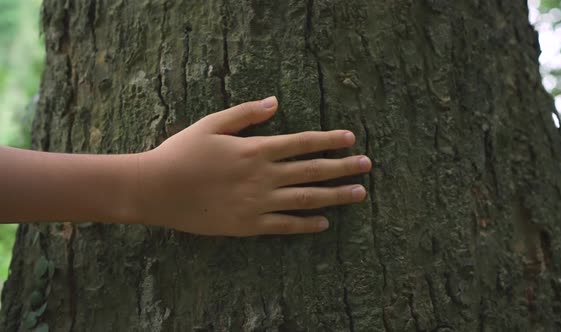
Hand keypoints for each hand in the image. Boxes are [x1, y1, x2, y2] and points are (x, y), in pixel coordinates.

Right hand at [135, 96, 371, 235]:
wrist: (156, 189)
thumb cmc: (181, 152)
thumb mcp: (212, 124)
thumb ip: (246, 113)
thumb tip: (276, 102)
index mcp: (256, 149)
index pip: (304, 143)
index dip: (330, 140)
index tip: (351, 139)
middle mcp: (264, 176)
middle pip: (313, 171)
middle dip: (343, 167)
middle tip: (367, 165)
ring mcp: (258, 203)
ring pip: (306, 199)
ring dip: (335, 196)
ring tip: (359, 193)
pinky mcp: (248, 225)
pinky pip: (285, 226)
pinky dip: (306, 224)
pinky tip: (324, 223)